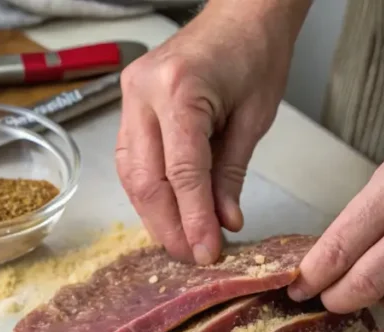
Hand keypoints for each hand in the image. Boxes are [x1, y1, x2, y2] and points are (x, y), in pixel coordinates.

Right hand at [115, 0, 309, 264]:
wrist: (242, 13)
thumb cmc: (255, 52)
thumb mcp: (254, 118)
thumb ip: (231, 174)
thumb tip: (223, 224)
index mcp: (179, 89)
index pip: (181, 171)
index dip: (193, 219)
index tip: (206, 252)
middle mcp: (144, 92)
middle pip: (145, 178)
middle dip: (167, 225)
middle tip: (190, 257)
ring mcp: (130, 97)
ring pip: (130, 174)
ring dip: (153, 214)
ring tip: (179, 242)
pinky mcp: (129, 106)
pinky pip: (130, 160)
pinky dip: (147, 192)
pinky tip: (165, 213)